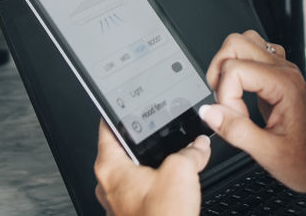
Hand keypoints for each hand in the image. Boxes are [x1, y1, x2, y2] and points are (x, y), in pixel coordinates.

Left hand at [93, 121, 209, 215]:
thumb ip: (191, 152)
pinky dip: (154, 187)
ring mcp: (118, 203)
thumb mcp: (181, 171)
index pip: (106, 127)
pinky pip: (140, 193)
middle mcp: (108, 185)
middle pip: (121, 150)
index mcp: (110, 167)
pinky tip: (172, 187)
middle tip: (158, 130)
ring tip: (171, 160)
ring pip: (132, 173)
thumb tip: (198, 146)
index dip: (117, 112)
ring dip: (150, 166)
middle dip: (142, 141)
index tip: (125, 103)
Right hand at [201, 31, 305, 194]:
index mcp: (284, 85)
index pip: (236, 69)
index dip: (226, 97)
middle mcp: (284, 71)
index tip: (236, 119)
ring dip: (227, 67)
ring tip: (230, 97)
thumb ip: (236, 130)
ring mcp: (282, 71)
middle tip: (224, 103)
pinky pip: (252, 55)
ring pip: (243, 43)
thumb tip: (209, 112)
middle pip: (236, 44)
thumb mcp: (268, 153)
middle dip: (220, 73)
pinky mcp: (278, 76)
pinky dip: (238, 69)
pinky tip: (241, 95)